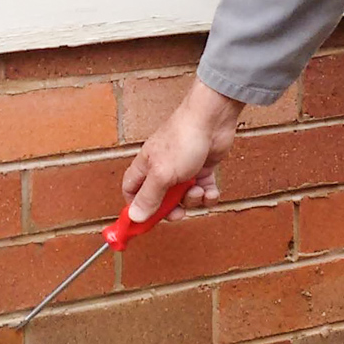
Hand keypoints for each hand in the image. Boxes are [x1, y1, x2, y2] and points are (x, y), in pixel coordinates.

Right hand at [121, 80, 244, 221]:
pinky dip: (208, 194)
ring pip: (184, 197)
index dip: (134, 208)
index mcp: (146, 167)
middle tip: (179, 213)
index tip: (142, 223)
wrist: (213, 120)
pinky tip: (211, 189)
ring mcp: (184, 169)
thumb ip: (149, 197)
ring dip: (193, 200)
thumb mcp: (162, 174)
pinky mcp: (203, 169)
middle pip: (160, 199)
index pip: (131, 191)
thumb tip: (134, 217)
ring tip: (198, 190)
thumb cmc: (183, 140)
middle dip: (170, 209)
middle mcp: (162, 168)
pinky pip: (203, 191)